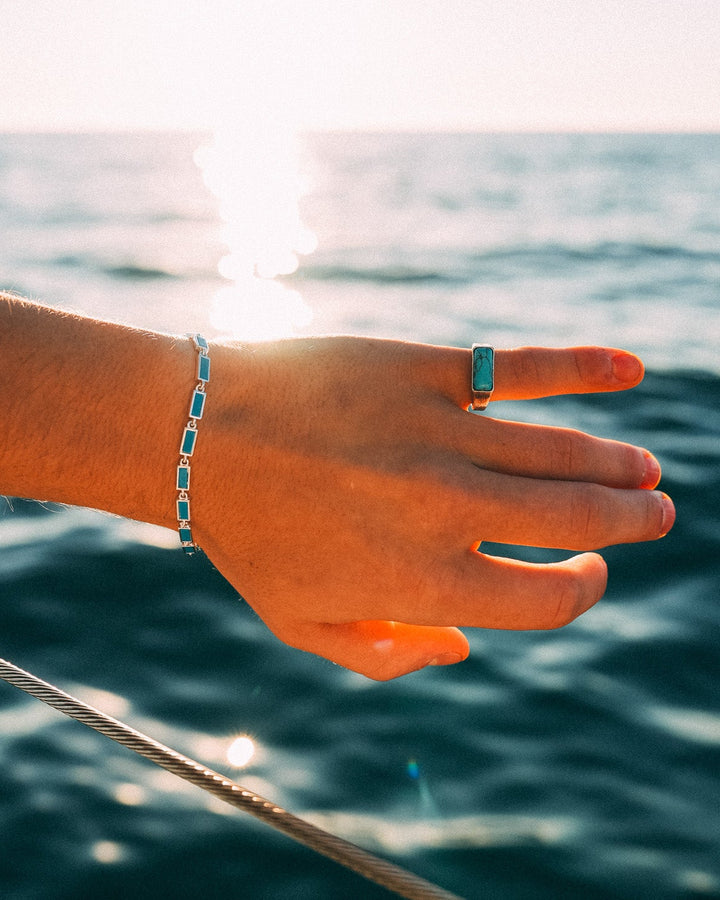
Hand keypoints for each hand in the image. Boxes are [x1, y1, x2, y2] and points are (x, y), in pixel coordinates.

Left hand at [194, 338, 673, 679]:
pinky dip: (586, 369)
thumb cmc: (248, 533)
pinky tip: (630, 369)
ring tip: (645, 471)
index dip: (581, 589)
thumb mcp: (301, 620)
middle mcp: (447, 511)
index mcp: (424, 580)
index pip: (546, 600)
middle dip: (631, 521)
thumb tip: (459, 646)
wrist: (194, 432)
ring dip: (621, 465)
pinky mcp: (426, 372)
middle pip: (578, 520)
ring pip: (566, 452)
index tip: (589, 572)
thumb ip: (384, 652)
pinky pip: (524, 369)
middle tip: (655, 513)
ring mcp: (442, 435)